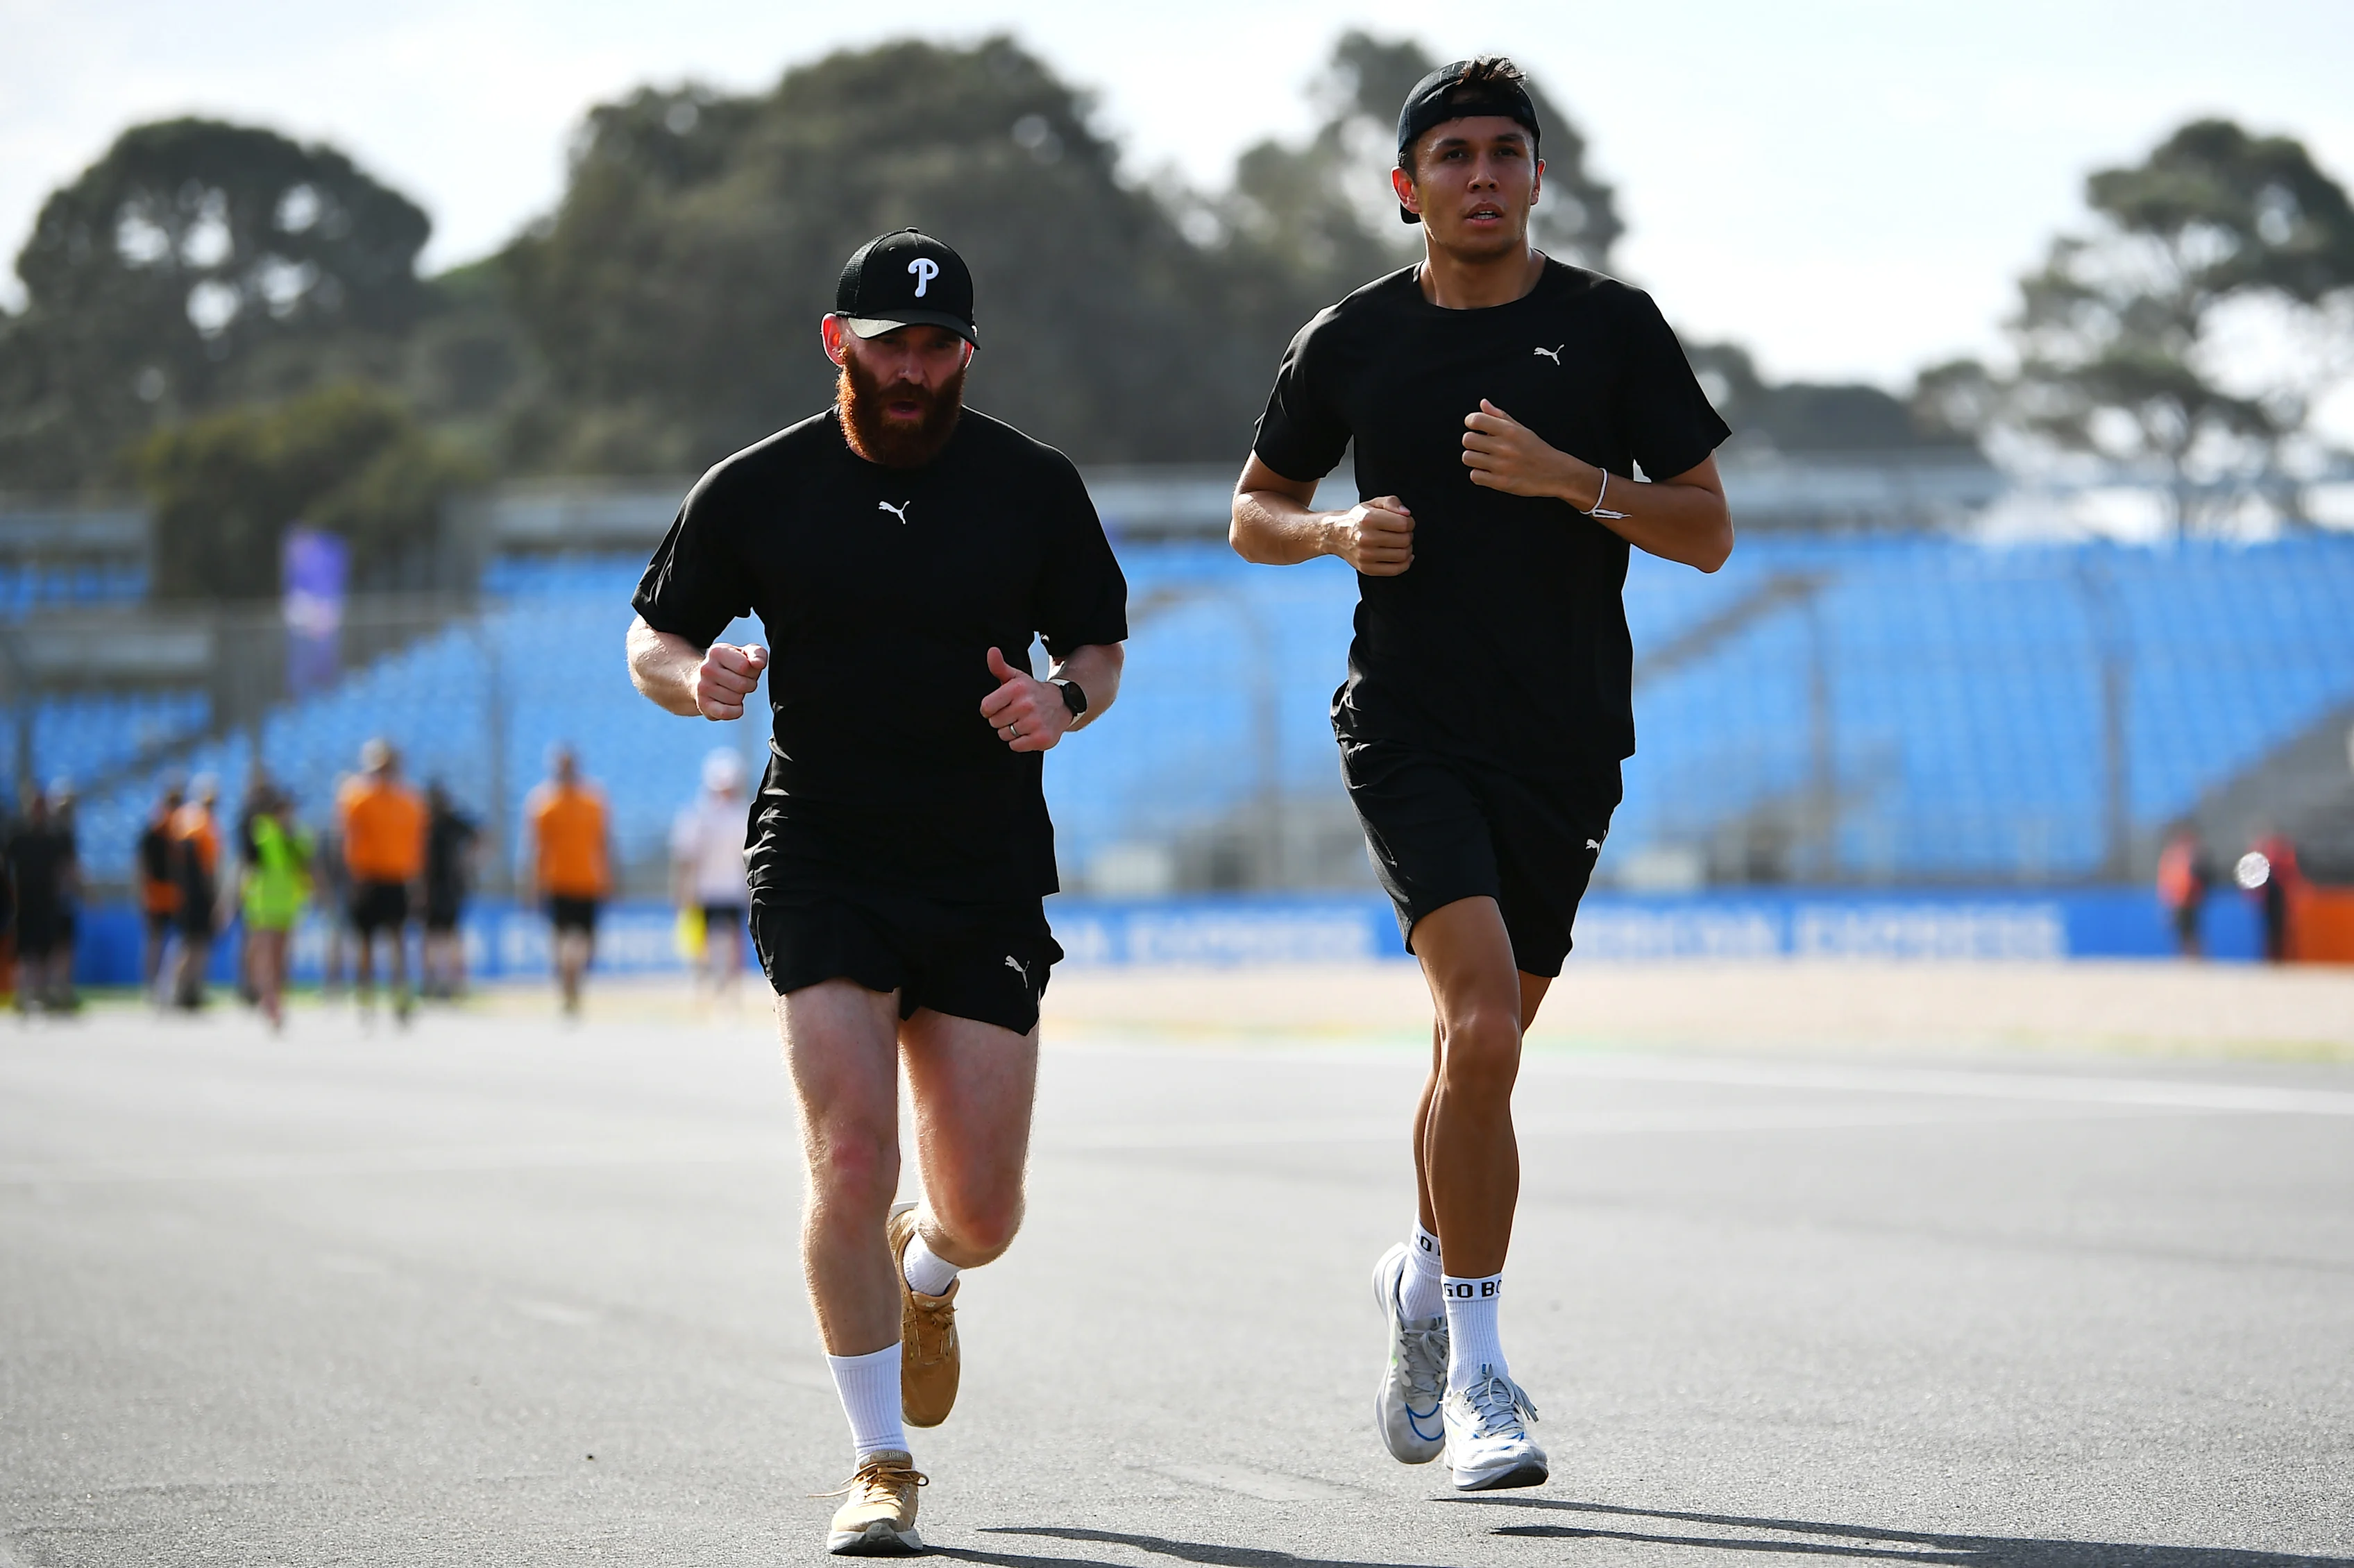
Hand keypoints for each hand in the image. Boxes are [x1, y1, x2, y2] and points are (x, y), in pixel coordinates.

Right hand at [694, 642, 767, 719]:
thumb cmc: (730, 666)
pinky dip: (735, 711)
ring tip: (732, 690)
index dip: (751, 671)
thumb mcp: (745, 653)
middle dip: (748, 685)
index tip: (746, 670)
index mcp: (717, 652)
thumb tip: (758, 663)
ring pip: (736, 699)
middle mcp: (707, 669)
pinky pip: (726, 712)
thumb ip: (757, 654)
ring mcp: (703, 687)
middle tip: (741, 682)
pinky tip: (732, 704)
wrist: (705, 679)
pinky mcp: (703, 705)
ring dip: (740, 697)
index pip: (745, 666)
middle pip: (742, 684)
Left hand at [979, 646, 1072, 752]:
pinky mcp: (1041, 738)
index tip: (999, 706)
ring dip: (1011, 732)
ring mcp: (1035, 722)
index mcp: (1017, 688)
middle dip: (1002, 720)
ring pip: (1004, 735)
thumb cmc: (1033, 692)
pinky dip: (1020, 742)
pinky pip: (1016, 746)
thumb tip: (991, 651)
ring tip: (1023, 722)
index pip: (986, 707)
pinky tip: (1029, 732)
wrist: (1062, 704)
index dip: (990, 709)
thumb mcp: (1016, 677)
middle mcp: (1027, 705)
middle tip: (1015, 714)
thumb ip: (999, 666)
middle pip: (995, 723)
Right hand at [1323, 495, 1414, 575]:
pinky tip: (1403, 557)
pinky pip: (1395, 570)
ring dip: (1407, 549)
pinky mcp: (1367, 568)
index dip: (1410, 523)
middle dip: (1408, 535)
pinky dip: (1405, 564)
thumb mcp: (1374, 503)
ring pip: (1402, 555)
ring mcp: (1366, 555)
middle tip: (1402, 533)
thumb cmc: (1358, 519)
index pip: (1403, 524)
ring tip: (1401, 543)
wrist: (1336, 535)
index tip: (1406, 523)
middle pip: (1404, 540)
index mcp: (1369, 518)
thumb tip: (1406, 514)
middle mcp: (1366, 538)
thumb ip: (1392, 503)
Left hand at [1463, 400, 1593, 502]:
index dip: (1471, 421)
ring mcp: (1502, 466)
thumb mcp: (1521, 429)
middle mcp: (1504, 447)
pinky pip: (1474, 476)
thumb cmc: (1536, 449)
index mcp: (1509, 431)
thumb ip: (1500, 417)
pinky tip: (1488, 472)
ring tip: (1484, 459)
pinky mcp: (1500, 482)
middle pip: (1467, 439)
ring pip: (1467, 458)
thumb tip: (1483, 403)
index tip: (1475, 426)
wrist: (1555, 473)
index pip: (1476, 420)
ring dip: (1473, 458)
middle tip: (1480, 445)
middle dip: (1471, 441)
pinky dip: (1478, 474)